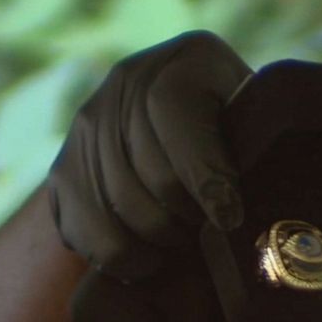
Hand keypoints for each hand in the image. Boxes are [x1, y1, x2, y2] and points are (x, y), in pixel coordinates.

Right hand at [48, 31, 252, 280]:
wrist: (184, 143)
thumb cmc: (243, 144)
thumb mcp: (260, 131)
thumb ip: (255, 149)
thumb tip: (236, 210)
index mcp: (187, 62)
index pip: (173, 109)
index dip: (202, 172)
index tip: (229, 218)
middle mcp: (127, 82)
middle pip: (150, 170)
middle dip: (187, 218)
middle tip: (208, 233)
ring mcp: (87, 126)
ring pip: (121, 210)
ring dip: (160, 241)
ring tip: (184, 242)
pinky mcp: (61, 172)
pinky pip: (91, 236)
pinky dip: (127, 260)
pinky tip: (152, 254)